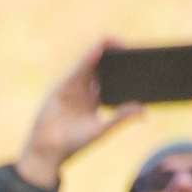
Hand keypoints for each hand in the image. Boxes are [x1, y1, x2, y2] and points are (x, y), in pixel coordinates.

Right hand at [15, 40, 144, 190]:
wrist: (48, 149)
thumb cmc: (73, 143)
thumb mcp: (101, 129)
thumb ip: (120, 118)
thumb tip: (144, 111)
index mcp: (95, 100)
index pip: (112, 80)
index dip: (124, 71)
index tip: (140, 64)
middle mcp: (85, 90)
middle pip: (103, 68)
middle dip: (117, 58)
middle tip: (134, 51)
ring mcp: (74, 85)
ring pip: (92, 63)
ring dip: (105, 51)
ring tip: (120, 43)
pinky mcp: (65, 83)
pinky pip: (80, 65)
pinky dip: (91, 55)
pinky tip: (101, 47)